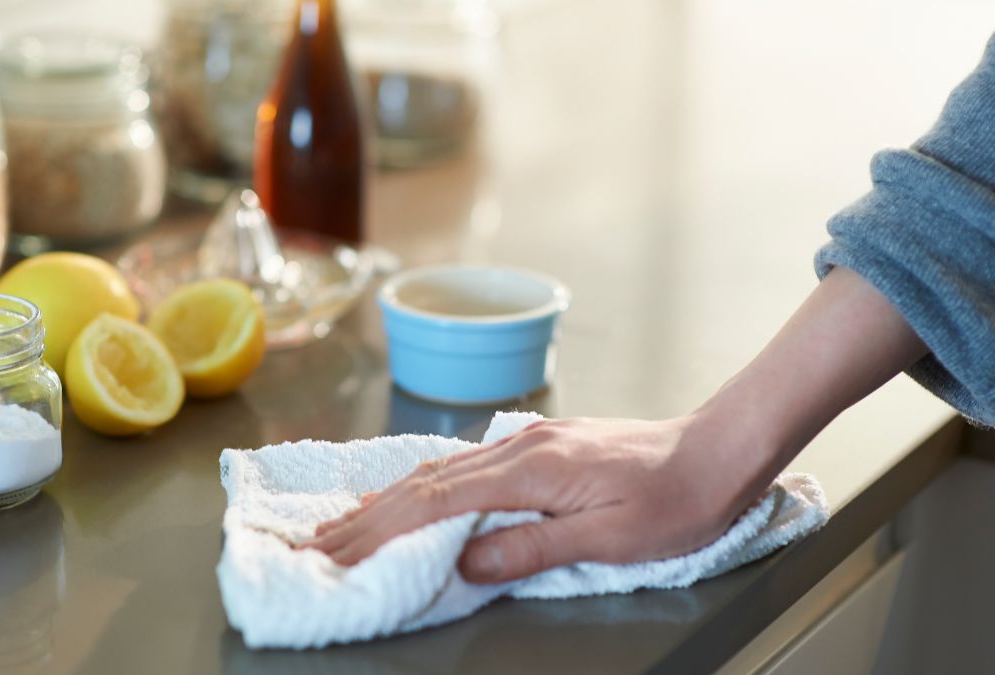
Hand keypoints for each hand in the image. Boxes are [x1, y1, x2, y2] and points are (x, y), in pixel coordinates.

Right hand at [308, 268, 927, 583]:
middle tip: (320, 542)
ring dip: (389, 498)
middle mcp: (520, 447)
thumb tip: (466, 561)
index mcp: (532, 470)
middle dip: (368, 516)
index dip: (381, 529)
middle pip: (426, 483)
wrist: (718, 448)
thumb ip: (534, 546)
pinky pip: (466, 465)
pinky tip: (411, 493)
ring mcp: (528, 441)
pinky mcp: (540, 444)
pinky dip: (425, 485)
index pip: (436, 502)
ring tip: (347, 521)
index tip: (337, 550)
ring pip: (441, 469)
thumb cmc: (676, 500)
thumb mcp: (611, 538)